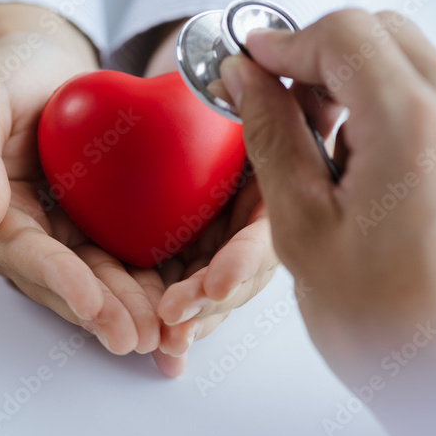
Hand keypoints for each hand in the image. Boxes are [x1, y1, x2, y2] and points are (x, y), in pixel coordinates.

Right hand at [0, 4, 183, 374]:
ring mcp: (50, 234)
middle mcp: (14, 232)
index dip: (58, 280)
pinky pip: (110, 263)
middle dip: (97, 312)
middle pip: (58, 281)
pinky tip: (169, 309)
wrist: (41, 64)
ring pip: (88, 281)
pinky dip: (137, 286)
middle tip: (137, 338)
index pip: (23, 252)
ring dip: (121, 310)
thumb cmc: (7, 74)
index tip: (93, 304)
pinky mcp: (82, 229)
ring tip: (160, 336)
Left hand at [137, 23, 278, 360]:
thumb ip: (250, 99)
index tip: (216, 283)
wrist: (202, 87)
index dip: (242, 257)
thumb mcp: (224, 85)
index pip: (260, 227)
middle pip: (239, 271)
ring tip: (165, 346)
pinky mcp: (200, 256)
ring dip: (194, 321)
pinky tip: (166, 358)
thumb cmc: (216, 82)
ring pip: (215, 291)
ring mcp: (230, 240)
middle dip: (210, 299)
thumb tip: (249, 78)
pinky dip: (181, 323)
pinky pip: (192, 295)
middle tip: (175, 319)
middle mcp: (256, 216)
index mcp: (271, 181)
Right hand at [221, 9, 435, 435]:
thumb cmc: (389, 326)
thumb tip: (246, 79)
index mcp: (414, 132)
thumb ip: (271, 136)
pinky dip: (383, 108)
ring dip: (352, 80)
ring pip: (409, 62)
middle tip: (278, 98)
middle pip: (383, 34)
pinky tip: (355, 165)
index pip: (345, 35)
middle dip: (321, 53)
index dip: (284, 40)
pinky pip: (430, 100)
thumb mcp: (302, 229)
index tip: (249, 63)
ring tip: (315, 143)